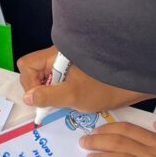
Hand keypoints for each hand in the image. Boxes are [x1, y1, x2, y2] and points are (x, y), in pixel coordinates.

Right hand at [18, 47, 152, 112]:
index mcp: (55, 55)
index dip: (30, 83)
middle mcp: (58, 56)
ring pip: (45, 78)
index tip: (41, 98)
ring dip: (51, 92)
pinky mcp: (73, 72)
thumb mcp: (72, 95)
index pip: (27, 65)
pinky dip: (59, 92)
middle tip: (54, 101)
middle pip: (34, 71)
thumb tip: (27, 97)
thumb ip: (47, 96)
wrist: (128, 84)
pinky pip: (57, 81)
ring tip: (65, 101)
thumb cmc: (103, 87)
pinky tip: (71, 99)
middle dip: (40, 89)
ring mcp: (65, 64)